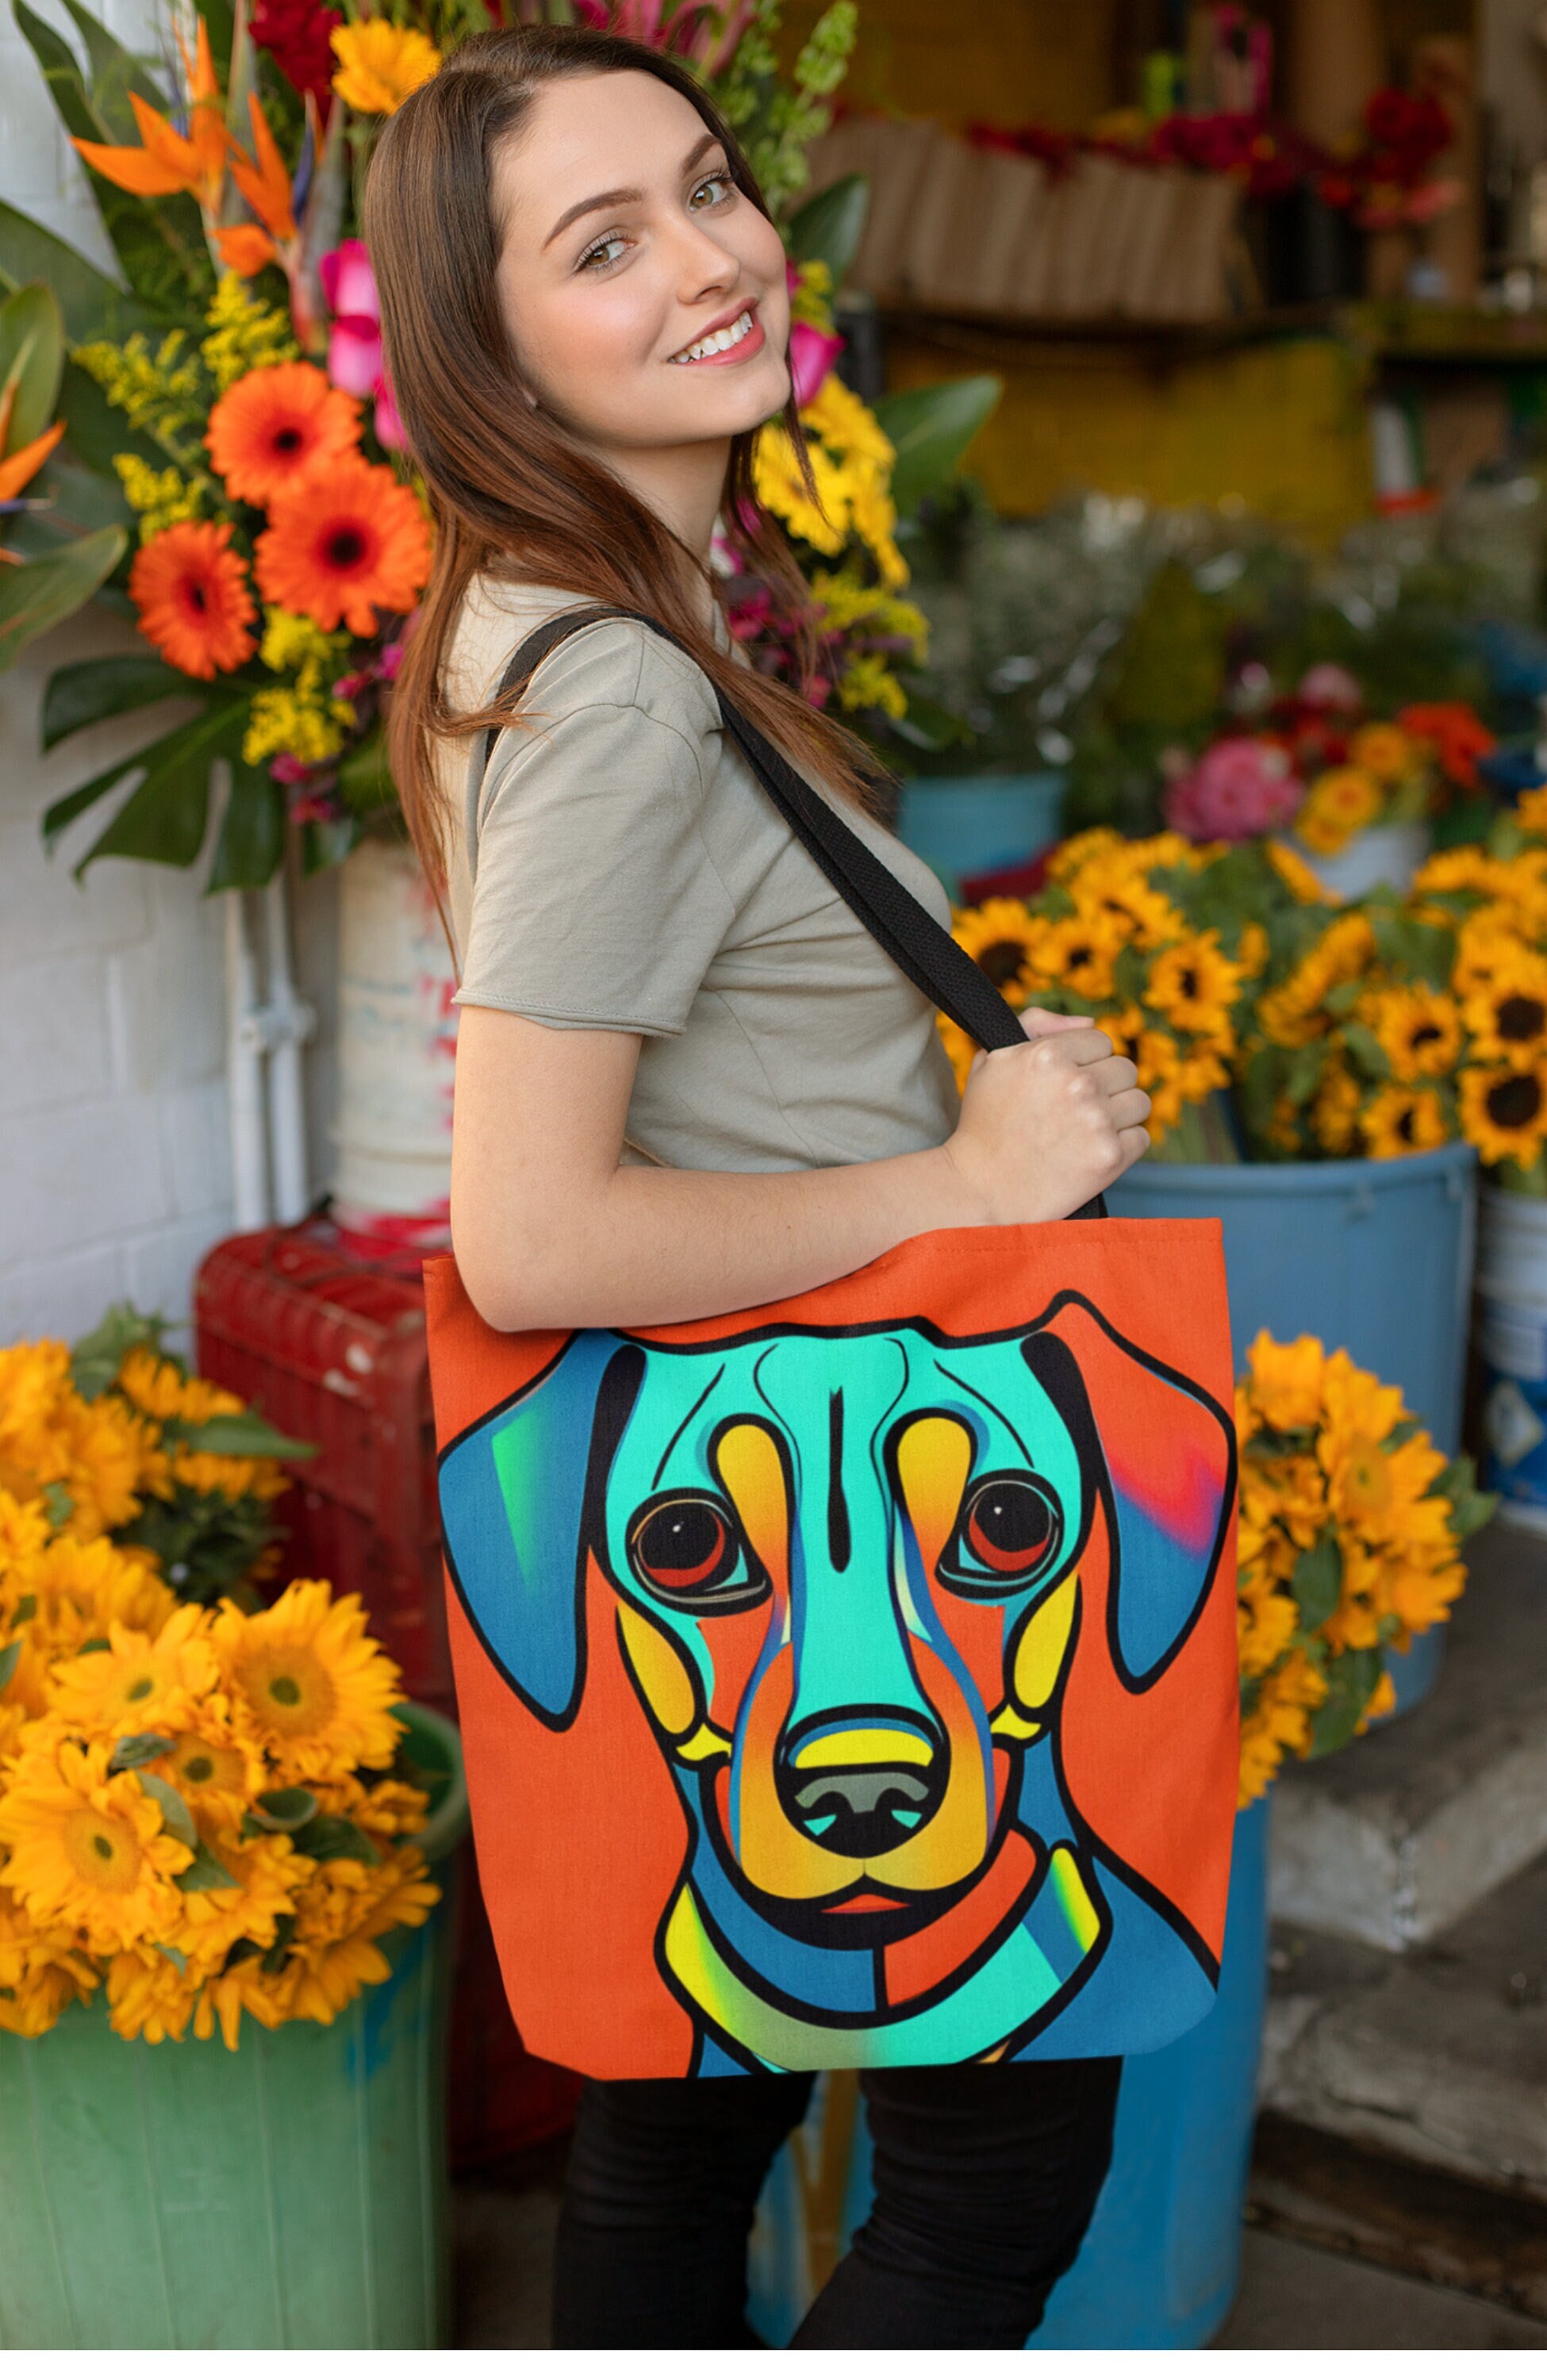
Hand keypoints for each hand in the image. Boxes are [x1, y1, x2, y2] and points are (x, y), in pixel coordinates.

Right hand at [943, 1007, 1150, 1224]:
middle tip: (1076, 1110)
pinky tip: (1092, 1151)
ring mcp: (1097, 1120)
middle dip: (1105, 1087)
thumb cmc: (985, 1123)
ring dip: (1119, 1115)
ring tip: (1086, 1131)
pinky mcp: (1110, 1156)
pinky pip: (1141, 1138)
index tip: (1066, 1084)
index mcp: (1049, 1053)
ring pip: (1139, 1102)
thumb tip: (1089, 1022)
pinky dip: (1123, 1146)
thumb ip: (1037, 1024)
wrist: (981, 1189)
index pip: (1101, 1041)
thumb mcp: (995, 1059)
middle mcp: (1077, 1083)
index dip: (1084, 1062)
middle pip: (1125, 1069)